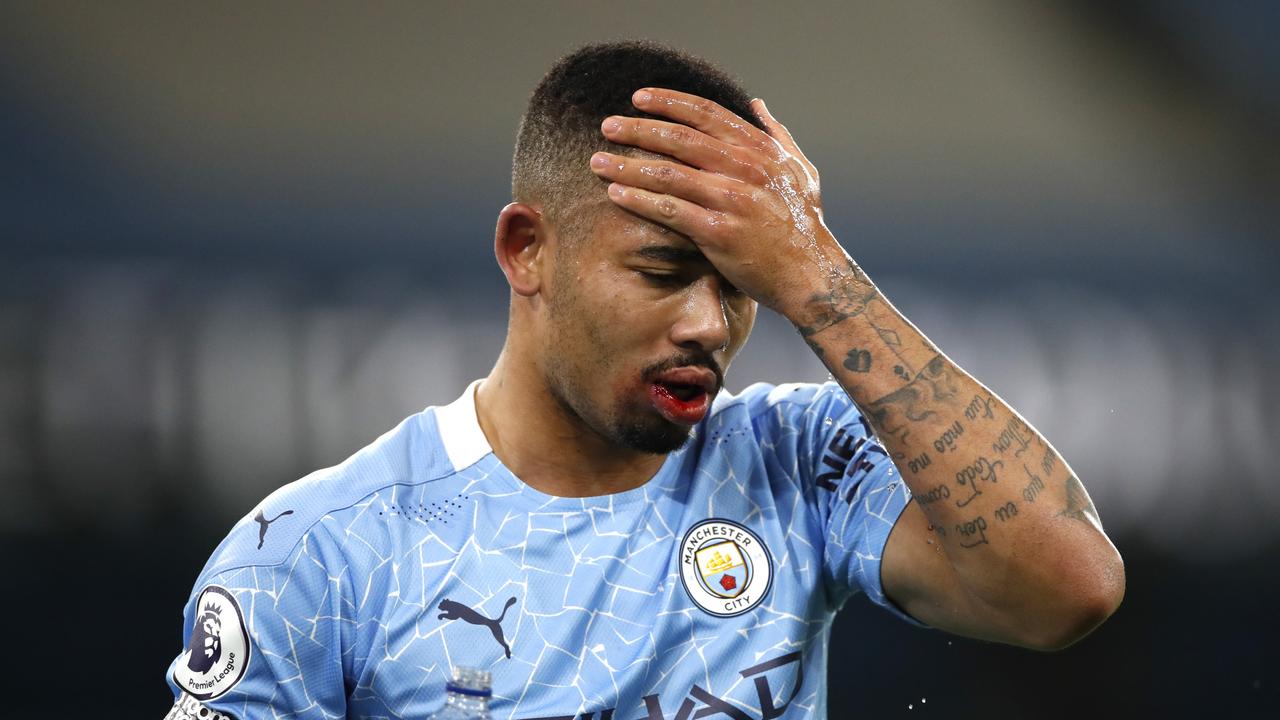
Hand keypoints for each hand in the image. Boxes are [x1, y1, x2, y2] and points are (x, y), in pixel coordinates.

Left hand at [590, 88, 855, 316]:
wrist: (813, 275)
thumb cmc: (805, 225)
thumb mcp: (801, 170)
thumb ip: (777, 135)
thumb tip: (756, 103)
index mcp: (760, 150)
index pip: (707, 114)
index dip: (669, 102)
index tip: (638, 98)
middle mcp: (745, 168)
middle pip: (680, 139)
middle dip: (638, 129)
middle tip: (607, 126)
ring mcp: (732, 199)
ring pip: (668, 174)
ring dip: (628, 165)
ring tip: (598, 161)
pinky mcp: (719, 232)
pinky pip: (669, 211)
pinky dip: (639, 200)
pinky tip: (615, 195)